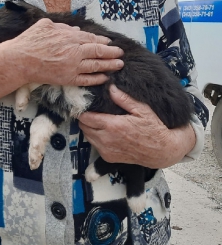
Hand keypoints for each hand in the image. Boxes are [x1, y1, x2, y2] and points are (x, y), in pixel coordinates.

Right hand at [6, 18, 123, 86]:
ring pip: (96, 66)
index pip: (91, 39)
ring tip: (119, 65)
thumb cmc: (30, 41)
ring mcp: (72, 67)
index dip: (102, 41)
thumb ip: (63, 27)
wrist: (20, 60)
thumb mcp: (45, 25)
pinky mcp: (67, 79)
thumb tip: (75, 30)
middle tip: (121, 54)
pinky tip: (104, 77)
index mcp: (69, 37)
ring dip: (109, 65)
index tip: (109, 42)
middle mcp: (74, 52)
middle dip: (112, 53)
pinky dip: (97, 79)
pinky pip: (86, 80)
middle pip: (98, 52)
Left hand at [78, 85, 195, 168]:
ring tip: (97, 121)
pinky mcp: (108, 158)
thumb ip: (124, 98)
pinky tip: (103, 132)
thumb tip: (110, 87)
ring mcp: (106, 150)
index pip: (85, 117)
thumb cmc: (153, 128)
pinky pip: (94, 145)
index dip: (82, 110)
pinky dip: (95, 138)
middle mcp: (106, 139)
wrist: (162, 151)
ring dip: (89, 128)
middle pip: (83, 127)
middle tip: (90, 112)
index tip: (84, 105)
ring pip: (87, 136)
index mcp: (112, 125)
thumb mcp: (142, 109)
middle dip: (84, 119)